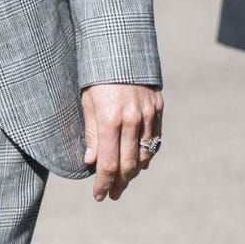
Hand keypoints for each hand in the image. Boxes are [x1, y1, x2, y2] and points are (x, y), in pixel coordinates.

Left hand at [81, 83, 163, 201]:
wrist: (122, 48)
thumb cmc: (97, 75)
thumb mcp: (87, 103)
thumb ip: (90, 133)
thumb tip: (91, 161)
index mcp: (110, 120)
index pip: (108, 163)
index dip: (103, 183)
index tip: (99, 195)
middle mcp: (131, 120)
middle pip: (128, 165)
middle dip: (119, 183)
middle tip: (112, 194)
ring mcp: (148, 115)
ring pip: (144, 155)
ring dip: (134, 172)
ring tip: (123, 180)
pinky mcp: (158, 108)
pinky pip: (154, 140)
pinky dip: (146, 155)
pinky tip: (138, 162)